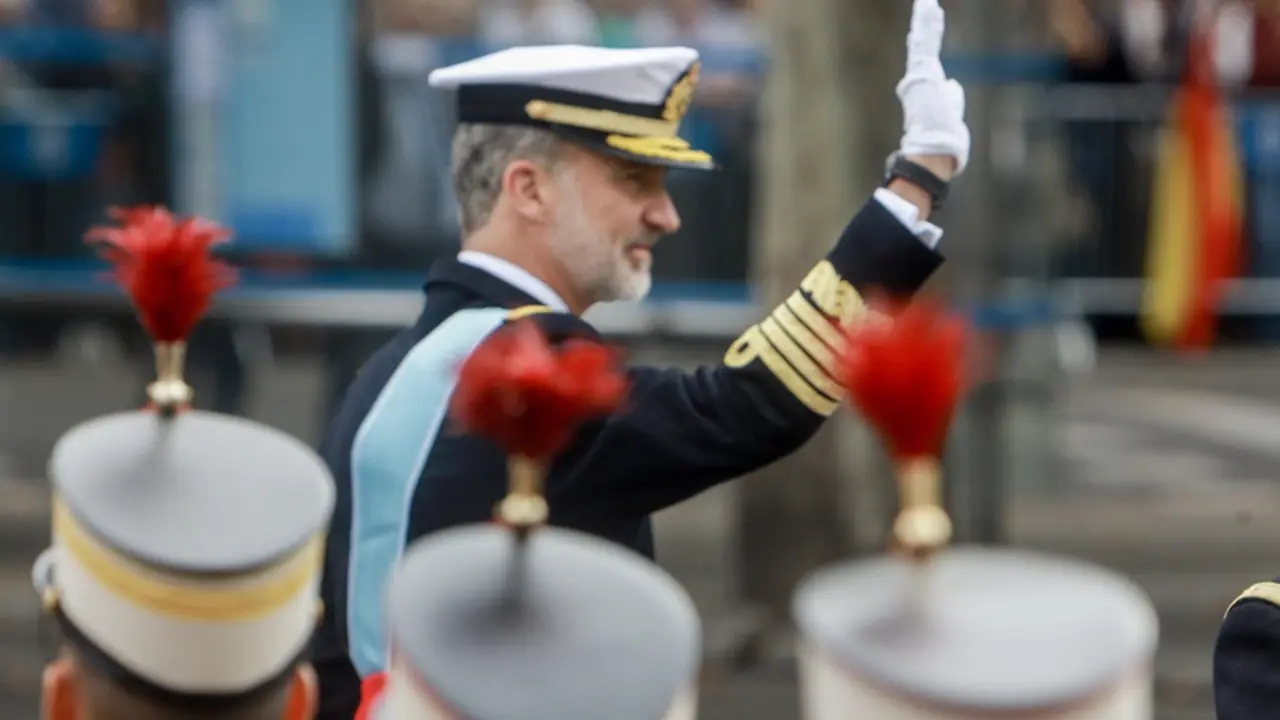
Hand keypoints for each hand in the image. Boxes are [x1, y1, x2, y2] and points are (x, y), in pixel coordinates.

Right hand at [897, 0, 969, 177]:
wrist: (935, 148)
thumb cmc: (945, 141)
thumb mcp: (952, 115)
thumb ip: (952, 99)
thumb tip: (953, 85)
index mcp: (928, 92)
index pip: (929, 65)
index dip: (930, 49)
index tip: (924, 36)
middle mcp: (921, 81)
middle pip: (925, 48)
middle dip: (927, 28)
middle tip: (927, 9)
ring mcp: (920, 74)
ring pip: (924, 41)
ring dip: (925, 20)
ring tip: (928, 2)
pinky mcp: (922, 69)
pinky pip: (927, 40)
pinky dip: (926, 22)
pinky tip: (929, 4)